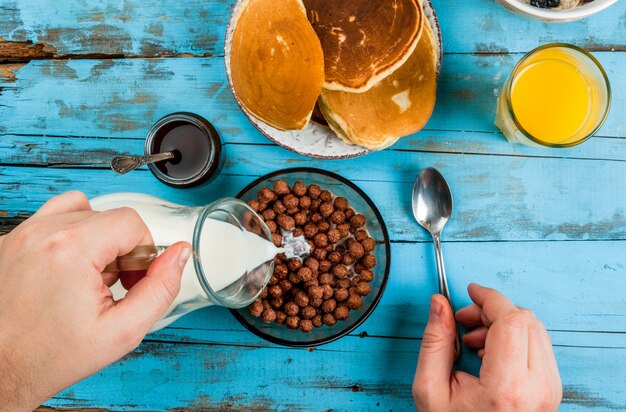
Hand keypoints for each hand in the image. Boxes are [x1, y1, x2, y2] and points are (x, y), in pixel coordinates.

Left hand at [0, 191, 190, 410]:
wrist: (0, 370)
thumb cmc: (51, 356)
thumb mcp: (123, 331)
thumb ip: (161, 288)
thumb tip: (179, 254)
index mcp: (71, 249)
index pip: (131, 221)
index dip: (143, 252)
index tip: (132, 280)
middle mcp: (42, 233)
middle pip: (109, 216)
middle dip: (121, 249)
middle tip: (113, 286)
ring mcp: (20, 235)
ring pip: (82, 210)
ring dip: (96, 239)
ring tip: (90, 275)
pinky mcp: (9, 240)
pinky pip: (51, 218)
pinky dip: (69, 235)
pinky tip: (69, 265)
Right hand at [413, 284, 561, 410]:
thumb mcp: (431, 390)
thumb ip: (434, 342)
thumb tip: (439, 304)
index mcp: (506, 388)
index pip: (511, 320)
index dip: (489, 297)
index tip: (471, 291)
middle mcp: (537, 388)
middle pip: (525, 320)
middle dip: (491, 311)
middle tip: (464, 321)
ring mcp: (549, 390)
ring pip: (535, 329)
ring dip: (503, 324)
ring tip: (474, 342)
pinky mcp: (551, 390)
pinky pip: (539, 346)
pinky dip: (513, 339)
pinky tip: (489, 353)